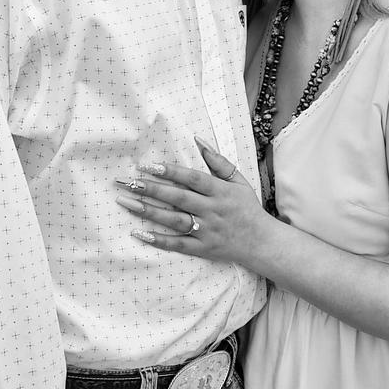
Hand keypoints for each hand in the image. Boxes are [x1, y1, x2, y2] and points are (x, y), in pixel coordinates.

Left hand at [115, 139, 270, 266]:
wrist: (262, 242)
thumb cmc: (247, 208)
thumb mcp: (238, 181)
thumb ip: (218, 161)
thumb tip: (198, 140)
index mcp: (220, 191)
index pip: (192, 179)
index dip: (171, 171)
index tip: (148, 165)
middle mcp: (212, 210)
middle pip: (178, 198)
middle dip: (151, 189)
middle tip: (127, 182)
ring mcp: (207, 230)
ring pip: (174, 220)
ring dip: (148, 211)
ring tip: (126, 202)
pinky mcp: (203, 248)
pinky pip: (178, 244)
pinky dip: (158, 240)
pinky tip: (139, 234)